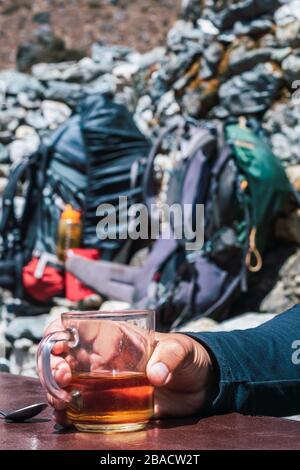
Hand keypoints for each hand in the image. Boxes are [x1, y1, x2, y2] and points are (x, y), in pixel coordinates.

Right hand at [38, 320, 216, 425]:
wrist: (197, 384)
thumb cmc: (186, 357)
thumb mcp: (181, 350)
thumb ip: (170, 357)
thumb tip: (156, 375)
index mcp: (112, 337)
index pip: (75, 328)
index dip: (57, 335)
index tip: (57, 348)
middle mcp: (100, 358)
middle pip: (62, 358)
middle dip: (52, 366)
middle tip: (64, 377)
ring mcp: (102, 382)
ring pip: (65, 384)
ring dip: (55, 391)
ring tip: (63, 400)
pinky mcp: (109, 404)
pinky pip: (80, 408)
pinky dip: (67, 413)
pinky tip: (67, 416)